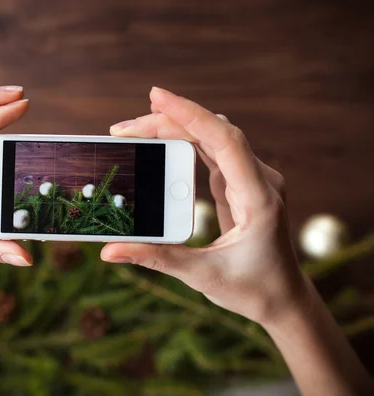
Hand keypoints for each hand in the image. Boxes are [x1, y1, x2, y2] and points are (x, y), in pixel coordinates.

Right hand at [101, 87, 305, 324]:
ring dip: (173, 128)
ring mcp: (251, 179)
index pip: (225, 140)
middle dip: (167, 122)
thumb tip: (110, 251)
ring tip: (133, 130)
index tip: (156, 96)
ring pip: (211, 136)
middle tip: (122, 129)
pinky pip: (212, 150)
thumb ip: (156, 258)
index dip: (190, 114)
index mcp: (258, 198)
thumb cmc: (253, 289)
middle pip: (212, 132)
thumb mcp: (202, 276)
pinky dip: (184, 141)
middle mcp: (259, 180)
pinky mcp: (240, 184)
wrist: (284, 298)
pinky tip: (158, 142)